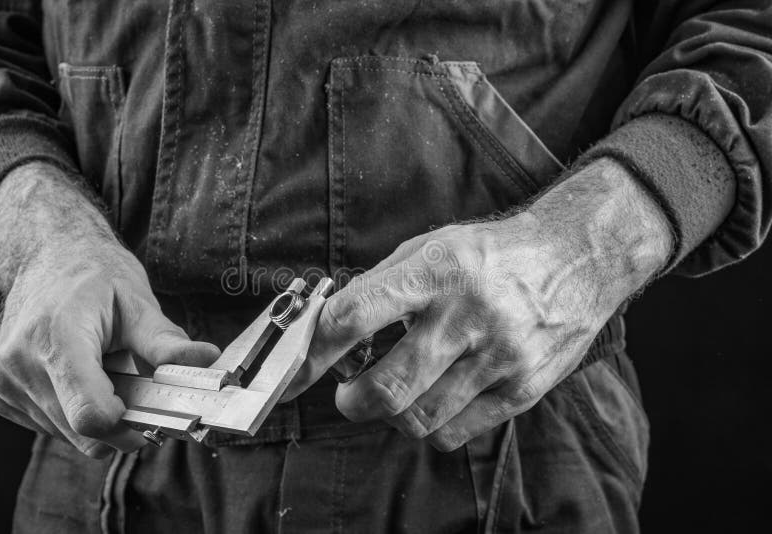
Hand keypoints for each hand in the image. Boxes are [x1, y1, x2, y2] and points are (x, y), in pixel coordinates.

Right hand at [0, 163, 219, 456]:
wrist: (47, 256)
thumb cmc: (96, 276)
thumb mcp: (139, 302)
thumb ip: (166, 343)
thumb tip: (207, 361)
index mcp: (59, 337)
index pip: (91, 415)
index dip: (127, 423)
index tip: (148, 411)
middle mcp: (21, 363)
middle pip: (83, 432)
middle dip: (120, 421)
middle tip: (136, 387)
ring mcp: (4, 381)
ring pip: (66, 434)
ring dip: (96, 416)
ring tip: (103, 372)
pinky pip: (48, 427)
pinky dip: (72, 411)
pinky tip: (79, 376)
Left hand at [285, 159, 671, 449]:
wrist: (576, 258)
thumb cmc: (493, 254)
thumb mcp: (433, 246)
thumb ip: (381, 287)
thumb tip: (330, 328)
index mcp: (436, 270)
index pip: (356, 317)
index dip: (315, 352)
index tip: (294, 372)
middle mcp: (467, 314)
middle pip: (387, 387)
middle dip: (352, 402)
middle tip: (348, 395)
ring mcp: (498, 356)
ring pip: (418, 418)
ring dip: (391, 415)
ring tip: (396, 395)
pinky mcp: (522, 388)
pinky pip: (455, 433)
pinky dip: (430, 426)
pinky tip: (434, 401)